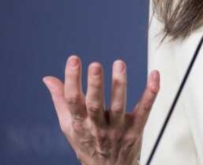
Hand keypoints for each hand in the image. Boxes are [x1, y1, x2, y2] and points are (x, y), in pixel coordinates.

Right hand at [43, 56, 159, 164]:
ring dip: (119, 85)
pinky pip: (145, 109)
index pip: (73, 101)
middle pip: (95, 105)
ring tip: (119, 64)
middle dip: (95, 85)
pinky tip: (154, 74)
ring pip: (119, 106)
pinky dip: (151, 92)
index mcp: (79, 124)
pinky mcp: (136, 129)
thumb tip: (48, 78)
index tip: (73, 60)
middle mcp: (98, 127)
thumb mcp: (69, 126)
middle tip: (95, 65)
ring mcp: (118, 129)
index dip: (72, 80)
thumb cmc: (87, 143)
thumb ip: (61, 100)